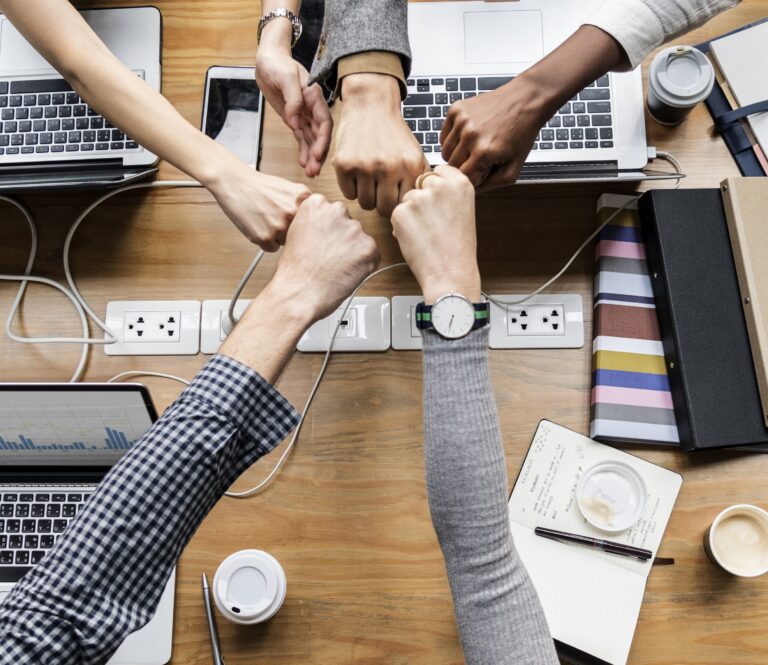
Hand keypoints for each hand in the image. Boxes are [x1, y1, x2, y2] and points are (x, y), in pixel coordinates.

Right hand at [205, 155, 310, 250]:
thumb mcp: (292, 189)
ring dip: (278, 237)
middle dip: (291, 230)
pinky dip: (265, 241)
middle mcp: (294, 213)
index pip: (314, 224)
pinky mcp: (265, 238)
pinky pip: (271, 248)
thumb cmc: (261, 186)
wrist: (236, 183)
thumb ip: (306, 206)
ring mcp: (279, 227)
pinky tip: (258, 226)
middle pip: (301, 235)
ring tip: (266, 220)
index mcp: (304, 199)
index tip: (298, 223)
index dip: (304, 224)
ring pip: (287, 243)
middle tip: (277, 218)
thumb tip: (320, 225)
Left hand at [256, 21, 331, 176]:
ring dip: (312, 156)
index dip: (323, 139)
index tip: (317, 154)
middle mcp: (312, 108)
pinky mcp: (294, 119)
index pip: (324, 122)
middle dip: (319, 153)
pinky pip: (301, 138)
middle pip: (320, 135)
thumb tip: (295, 120)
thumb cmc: (277, 64)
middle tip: (314, 170)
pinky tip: (304, 164)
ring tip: (310, 173)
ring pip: (311, 139)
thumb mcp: (285, 77)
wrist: (267, 60)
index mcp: (314, 97)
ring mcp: (304, 115)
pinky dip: (303, 151)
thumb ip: (293, 98)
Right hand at [270, 194, 380, 320]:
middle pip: (348, 223)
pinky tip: (345, 273)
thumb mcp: (296, 233)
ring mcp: (355, 229)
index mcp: (316, 204)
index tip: (322, 241)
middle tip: (330, 257)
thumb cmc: (294, 270)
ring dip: (353, 252)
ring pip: (360, 239)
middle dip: (343, 239)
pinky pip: (372, 255)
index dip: (328, 230)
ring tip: (335, 268)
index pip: (332, 211)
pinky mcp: (369, 247)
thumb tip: (330, 227)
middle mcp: (337, 211)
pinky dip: (363, 266)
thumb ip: (315, 223)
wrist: (300, 292)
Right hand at [333, 73, 426, 216]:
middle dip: (382, 203)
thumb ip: (419, 180)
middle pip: (384, 209)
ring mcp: (365, 166)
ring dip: (367, 196)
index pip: (405, 204)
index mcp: (410, 166)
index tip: (395, 195)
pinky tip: (357, 173)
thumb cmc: (393, 134)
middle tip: (380, 191)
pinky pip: (348, 194)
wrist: (371, 105)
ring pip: (365, 204)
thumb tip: (420, 206)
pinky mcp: (344, 165)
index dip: (399, 202)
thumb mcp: (415, 154)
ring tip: (369, 180)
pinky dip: (352, 188)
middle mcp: (389, 167)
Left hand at [391, 166, 479, 303]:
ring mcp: (419, 198)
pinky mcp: (401, 212)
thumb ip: (447, 193)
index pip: (438, 171)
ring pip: (407, 199)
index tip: (439, 203)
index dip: (435, 188)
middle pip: (420, 183)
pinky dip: (402, 227)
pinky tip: (417, 240)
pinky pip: (396, 214)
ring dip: (411, 214)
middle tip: (433, 224)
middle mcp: (439, 185)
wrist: (450, 272)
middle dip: (422, 200)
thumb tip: (427, 185)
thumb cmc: (458, 248)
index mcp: (460, 182)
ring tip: (427, 234)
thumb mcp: (463, 210)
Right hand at [440, 25, 627, 190]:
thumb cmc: (522, 132)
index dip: (472, 180)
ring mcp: (461, 121)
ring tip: (474, 148)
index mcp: (484, 152)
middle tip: (481, 159)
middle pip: (452, 167)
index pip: (462, 179)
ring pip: (445, 152)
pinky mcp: (456, 110)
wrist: (526, 99)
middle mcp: (470, 135)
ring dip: (457, 155)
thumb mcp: (514, 168)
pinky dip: (453, 140)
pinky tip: (468, 136)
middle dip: (465, 167)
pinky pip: (444, 136)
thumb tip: (472, 191)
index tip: (482, 173)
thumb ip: (491, 185)